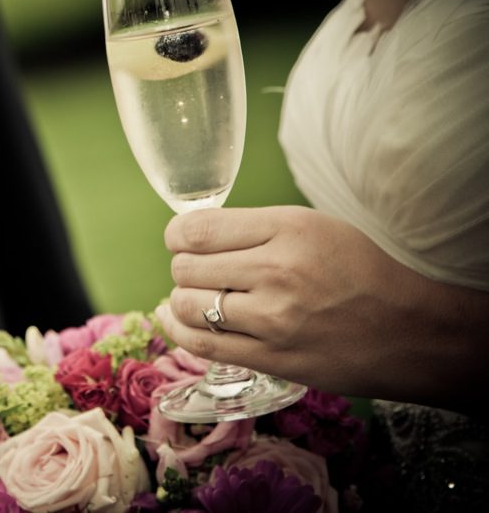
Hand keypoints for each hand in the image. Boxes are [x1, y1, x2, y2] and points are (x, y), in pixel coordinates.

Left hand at [156, 206, 487, 410]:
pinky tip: (175, 319)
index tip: (181, 239)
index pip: (198, 230)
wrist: (409, 331)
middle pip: (186, 268)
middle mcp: (277, 272)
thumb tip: (191, 235)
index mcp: (288, 229)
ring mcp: (273, 320)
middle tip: (199, 271)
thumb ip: (254, 229)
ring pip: (187, 306)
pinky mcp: (271, 359)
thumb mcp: (313, 226)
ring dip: (182, 300)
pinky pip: (202, 345)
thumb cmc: (359, 271)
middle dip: (184, 267)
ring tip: (197, 296)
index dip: (177, 235)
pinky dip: (179, 330)